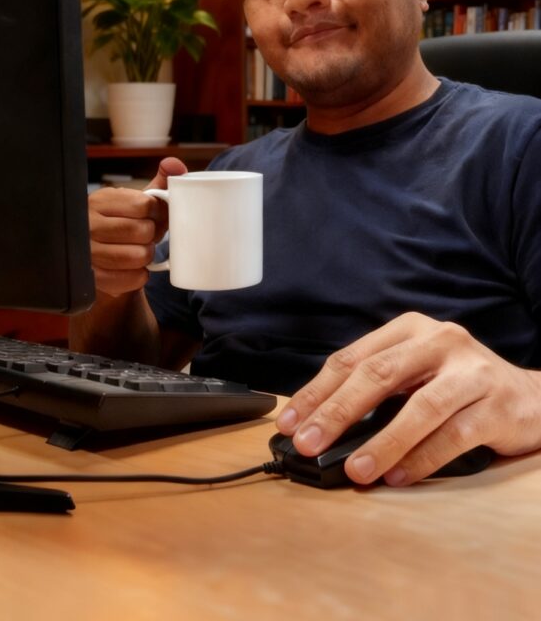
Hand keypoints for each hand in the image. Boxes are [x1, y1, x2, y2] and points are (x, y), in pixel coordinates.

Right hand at [88, 157, 186, 296]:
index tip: (156, 216)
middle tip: (148, 236)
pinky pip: (133, 277)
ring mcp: (88, 253)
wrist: (101, 258)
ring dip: (146, 255)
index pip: (144, 205)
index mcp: (101, 200)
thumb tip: (175, 164)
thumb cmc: (124, 224)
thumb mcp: (137, 200)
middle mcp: (89, 224)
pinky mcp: (94, 278)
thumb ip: (160, 181)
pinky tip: (134, 267)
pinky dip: (141, 275)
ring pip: (138, 256)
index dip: (158, 213)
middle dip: (152, 235)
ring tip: (140, 250)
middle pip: (142, 231)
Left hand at [276, 312, 540, 485]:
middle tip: (308, 444)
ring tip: (355, 470)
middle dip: (336, 412)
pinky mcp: (496, 404)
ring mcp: (470, 371)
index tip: (289, 422)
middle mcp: (440, 341)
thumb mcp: (416, 374)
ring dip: (382, 442)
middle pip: (379, 375)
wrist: (532, 398)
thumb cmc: (461, 386)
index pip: (353, 358)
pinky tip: (399, 477)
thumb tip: (320, 428)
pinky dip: (422, 459)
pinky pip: (453, 435)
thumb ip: (377, 391)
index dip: (317, 392)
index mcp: (411, 329)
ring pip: (419, 407)